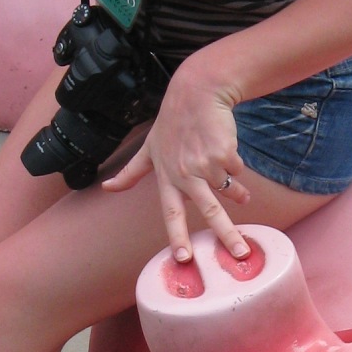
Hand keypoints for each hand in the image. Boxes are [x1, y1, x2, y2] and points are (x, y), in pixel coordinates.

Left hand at [102, 63, 251, 261]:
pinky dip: (235, 164)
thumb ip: (131, 172)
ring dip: (238, 194)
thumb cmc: (172, 122)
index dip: (178, 236)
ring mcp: (206, 164)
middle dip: (226, 234)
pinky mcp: (224, 154)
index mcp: (167, 177)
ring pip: (228, 189)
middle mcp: (186, 174)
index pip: (171, 213)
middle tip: (238, 254)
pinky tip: (226, 149)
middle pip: (209, 210)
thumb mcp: (148, 148)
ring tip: (244, 197)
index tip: (184, 258)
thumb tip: (107, 187)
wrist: (197, 93)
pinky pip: (237, 170)